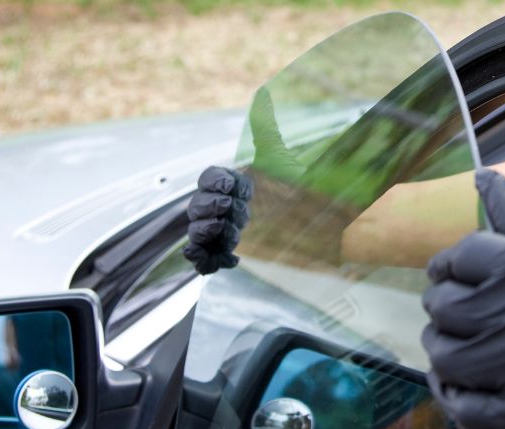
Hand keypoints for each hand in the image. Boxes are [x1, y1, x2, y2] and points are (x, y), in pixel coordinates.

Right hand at [182, 87, 300, 274]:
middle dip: (210, 208)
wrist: (307, 220)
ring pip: (197, 231)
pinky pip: (202, 256)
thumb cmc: (290, 188)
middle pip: (197, 206)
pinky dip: (204, 260)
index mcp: (228, 182)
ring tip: (229, 232)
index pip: (209, 178)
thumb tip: (264, 92)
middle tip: (232, 209)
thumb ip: (266, 129)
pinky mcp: (225, 251)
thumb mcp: (279, 158)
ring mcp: (220, 229)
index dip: (216, 182)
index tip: (234, 185)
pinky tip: (219, 260)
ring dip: (207, 232)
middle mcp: (220, 205)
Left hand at [422, 169, 504, 428]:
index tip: (456, 276)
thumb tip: (484, 179)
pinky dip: (458, 399)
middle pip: (443, 308)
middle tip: (462, 315)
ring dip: (449, 353)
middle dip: (447, 308)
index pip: (458, 258)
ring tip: (468, 349)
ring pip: (445, 357)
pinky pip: (464, 410)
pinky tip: (471, 387)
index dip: (451, 266)